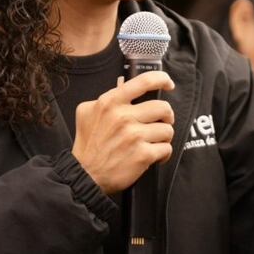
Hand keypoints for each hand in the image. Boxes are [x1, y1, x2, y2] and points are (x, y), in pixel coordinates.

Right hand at [72, 71, 175, 194]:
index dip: (162, 79)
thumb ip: (105, 97)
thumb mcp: (87, 112)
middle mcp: (123, 117)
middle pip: (163, 108)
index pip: (144, 82)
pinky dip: (163, 154)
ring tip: (153, 142)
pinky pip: (166, 149)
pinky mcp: (143, 155)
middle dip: (166, 116)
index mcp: (110, 102)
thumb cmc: (87, 144)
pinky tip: (153, 156)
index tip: (168, 84)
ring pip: (167, 130)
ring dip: (163, 137)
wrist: (85, 174)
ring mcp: (134, 136)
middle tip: (161, 122)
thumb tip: (122, 84)